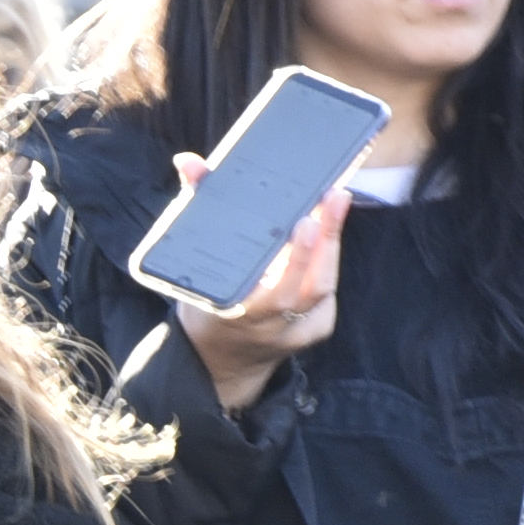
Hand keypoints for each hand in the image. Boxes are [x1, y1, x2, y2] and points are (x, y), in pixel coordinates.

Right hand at [170, 156, 351, 414]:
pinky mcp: (318, 329)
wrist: (220, 362)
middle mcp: (271, 329)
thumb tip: (188, 162)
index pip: (275, 293)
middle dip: (326, 239)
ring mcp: (298, 332)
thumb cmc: (206, 304)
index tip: (305, 222)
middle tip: (334, 195)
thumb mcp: (191, 271)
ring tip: (335, 202)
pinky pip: (326, 291)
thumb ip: (194, 214)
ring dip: (331, 244)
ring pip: (323, 285)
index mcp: (236, 318)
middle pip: (310, 285)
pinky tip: (326, 232)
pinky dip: (325, 260)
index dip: (297, 260)